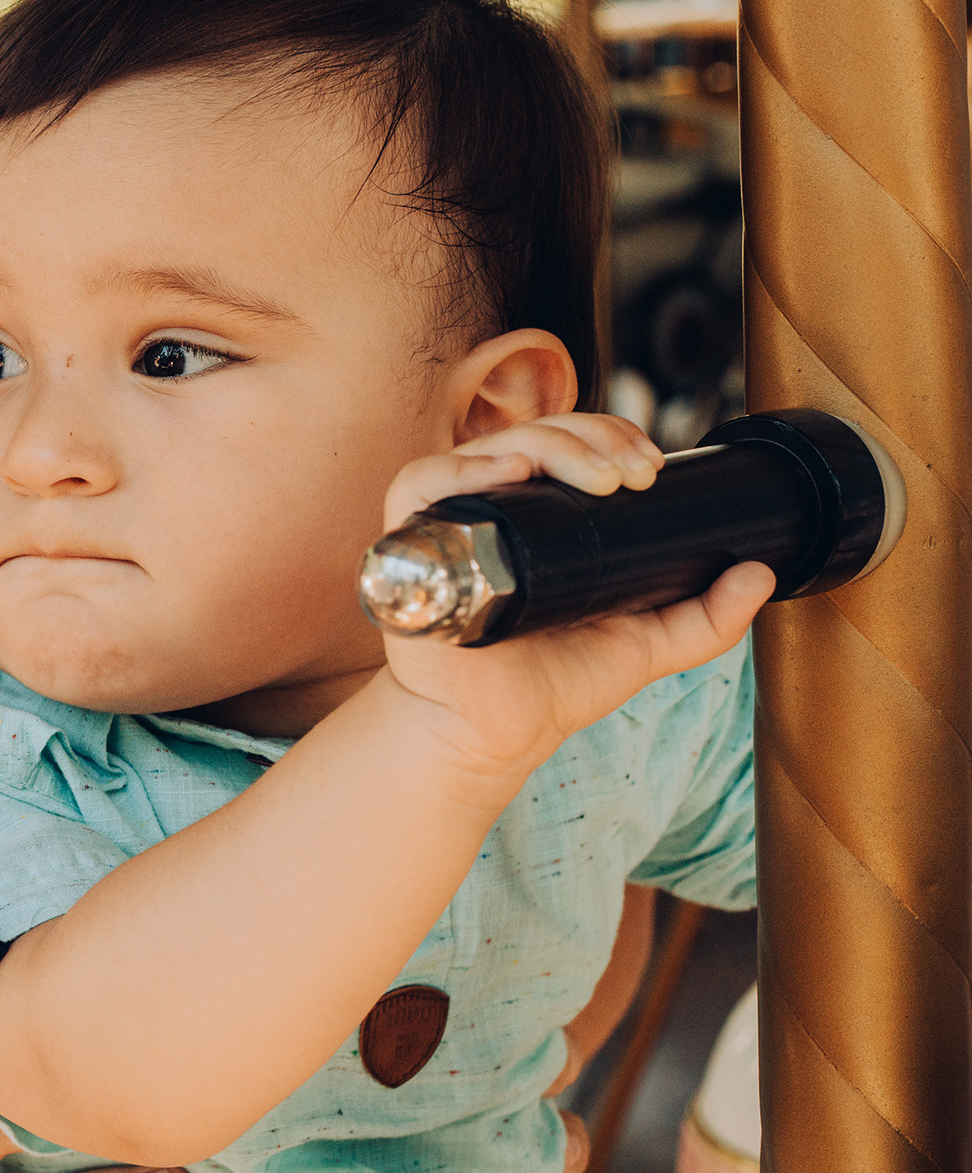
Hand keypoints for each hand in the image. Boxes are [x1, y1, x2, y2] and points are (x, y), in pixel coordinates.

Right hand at [375, 413, 773, 783]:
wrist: (494, 737)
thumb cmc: (550, 687)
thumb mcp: (644, 645)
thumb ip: (706, 617)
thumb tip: (762, 572)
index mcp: (540, 518)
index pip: (570, 446)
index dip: (611, 438)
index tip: (652, 470)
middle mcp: (491, 508)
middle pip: (535, 435)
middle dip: (593, 437)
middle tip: (633, 473)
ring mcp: (448, 523)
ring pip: (489, 447)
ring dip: (546, 443)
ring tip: (596, 476)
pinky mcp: (409, 546)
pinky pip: (420, 482)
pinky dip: (462, 464)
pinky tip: (507, 469)